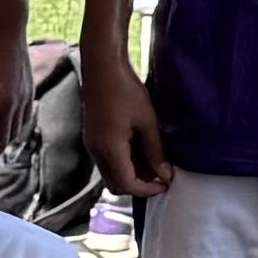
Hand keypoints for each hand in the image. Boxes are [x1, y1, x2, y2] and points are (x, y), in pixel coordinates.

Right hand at [76, 55, 170, 200]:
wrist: (102, 67)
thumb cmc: (126, 90)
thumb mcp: (147, 121)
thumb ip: (155, 150)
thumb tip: (165, 174)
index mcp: (110, 149)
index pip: (128, 184)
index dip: (148, 190)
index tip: (165, 184)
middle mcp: (96, 151)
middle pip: (115, 184)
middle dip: (138, 185)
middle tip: (159, 174)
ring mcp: (91, 144)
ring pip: (110, 173)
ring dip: (130, 173)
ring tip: (152, 159)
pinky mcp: (91, 136)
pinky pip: (106, 160)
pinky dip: (122, 162)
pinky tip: (138, 148)